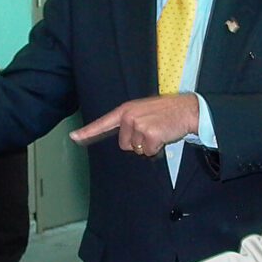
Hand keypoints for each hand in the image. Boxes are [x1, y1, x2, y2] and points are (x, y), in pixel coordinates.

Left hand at [70, 94, 198, 156]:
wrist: (188, 109)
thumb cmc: (168, 112)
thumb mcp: (145, 111)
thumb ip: (131, 122)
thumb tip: (126, 142)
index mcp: (126, 110)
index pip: (103, 122)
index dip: (87, 132)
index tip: (73, 137)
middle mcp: (129, 117)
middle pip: (124, 145)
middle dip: (138, 143)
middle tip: (152, 130)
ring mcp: (138, 125)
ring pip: (136, 150)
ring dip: (148, 145)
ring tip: (159, 131)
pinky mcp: (149, 134)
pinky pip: (148, 151)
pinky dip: (157, 148)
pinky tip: (164, 135)